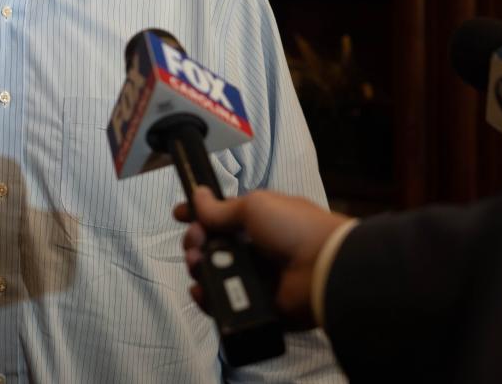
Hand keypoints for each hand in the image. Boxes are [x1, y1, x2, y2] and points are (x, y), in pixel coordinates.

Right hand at [173, 187, 350, 328]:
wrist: (322, 267)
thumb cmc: (292, 228)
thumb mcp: (255, 206)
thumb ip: (221, 208)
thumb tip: (197, 195)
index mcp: (256, 223)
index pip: (219, 218)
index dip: (197, 215)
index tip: (178, 215)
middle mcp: (252, 250)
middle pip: (210, 247)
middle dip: (194, 241)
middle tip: (195, 241)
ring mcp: (252, 279)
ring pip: (212, 274)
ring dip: (197, 266)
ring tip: (197, 263)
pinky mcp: (253, 306)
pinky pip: (222, 303)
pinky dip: (207, 298)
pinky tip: (201, 289)